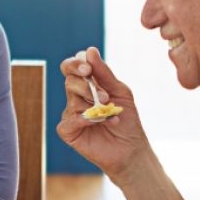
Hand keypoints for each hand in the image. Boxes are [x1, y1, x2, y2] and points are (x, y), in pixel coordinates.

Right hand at [56, 47, 150, 180]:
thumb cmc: (127, 120)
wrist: (131, 149)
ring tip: (110, 113)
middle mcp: (76, 97)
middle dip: (86, 86)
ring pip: (71, 99)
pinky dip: (85, 120)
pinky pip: (69, 120)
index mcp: (87, 84)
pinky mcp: (68, 131)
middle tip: (104, 97)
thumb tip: (89, 50)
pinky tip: (99, 124)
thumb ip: (104, 73)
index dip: (76, 64)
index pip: (72, 66)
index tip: (88, 69)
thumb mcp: (120, 92)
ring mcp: (71, 114)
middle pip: (70, 81)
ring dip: (92, 105)